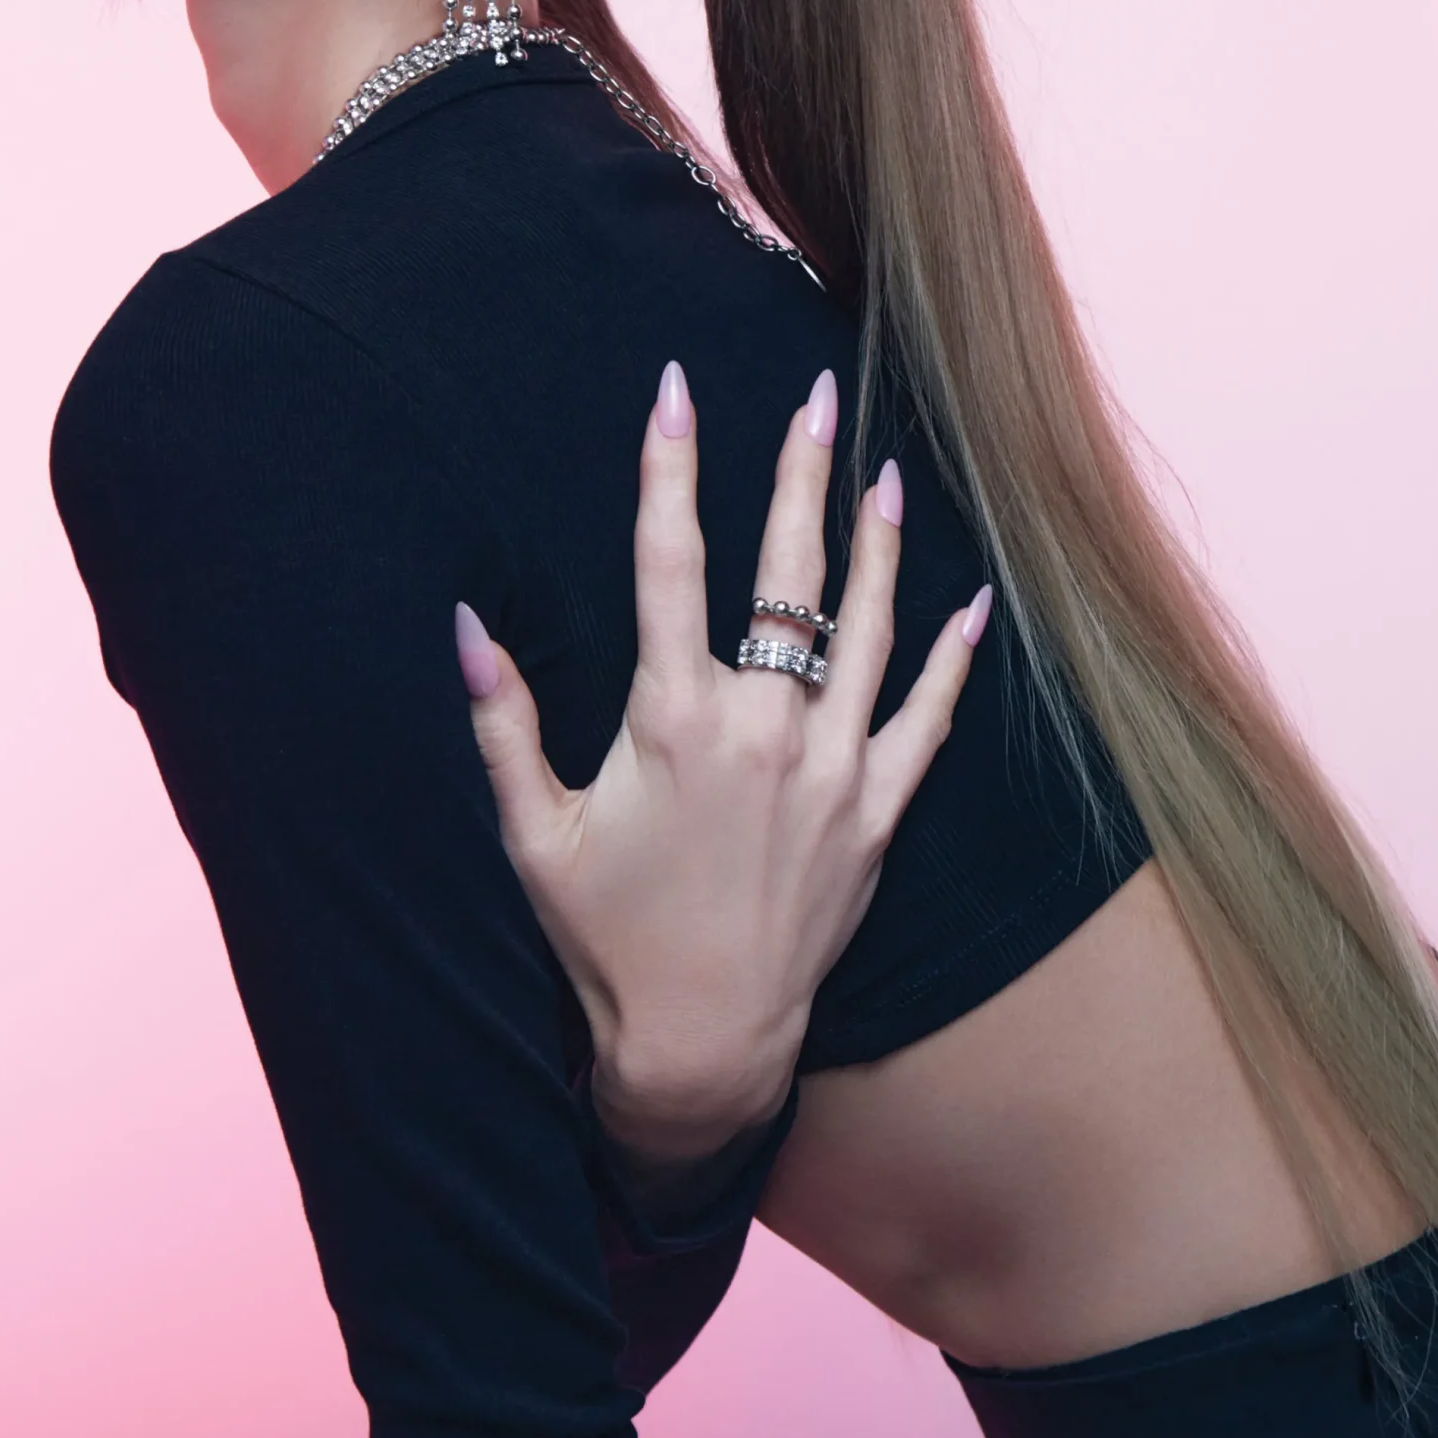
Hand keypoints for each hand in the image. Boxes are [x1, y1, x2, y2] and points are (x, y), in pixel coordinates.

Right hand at [455, 359, 988, 1184]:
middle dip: (798, 471)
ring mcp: (831, 769)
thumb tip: (466, 624)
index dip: (668, 468)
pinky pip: (928, 717)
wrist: (702, 1047)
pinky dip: (952, 656)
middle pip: (787, 572)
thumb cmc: (607, 939)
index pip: (669, 563)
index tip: (674, 390)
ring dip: (879, 542)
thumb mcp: (537, 834)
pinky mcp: (877, 812)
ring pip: (869, 627)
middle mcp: (763, 728)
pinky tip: (972, 600)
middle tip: (814, 393)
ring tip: (884, 469)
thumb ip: (504, 723)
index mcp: (673, 720)